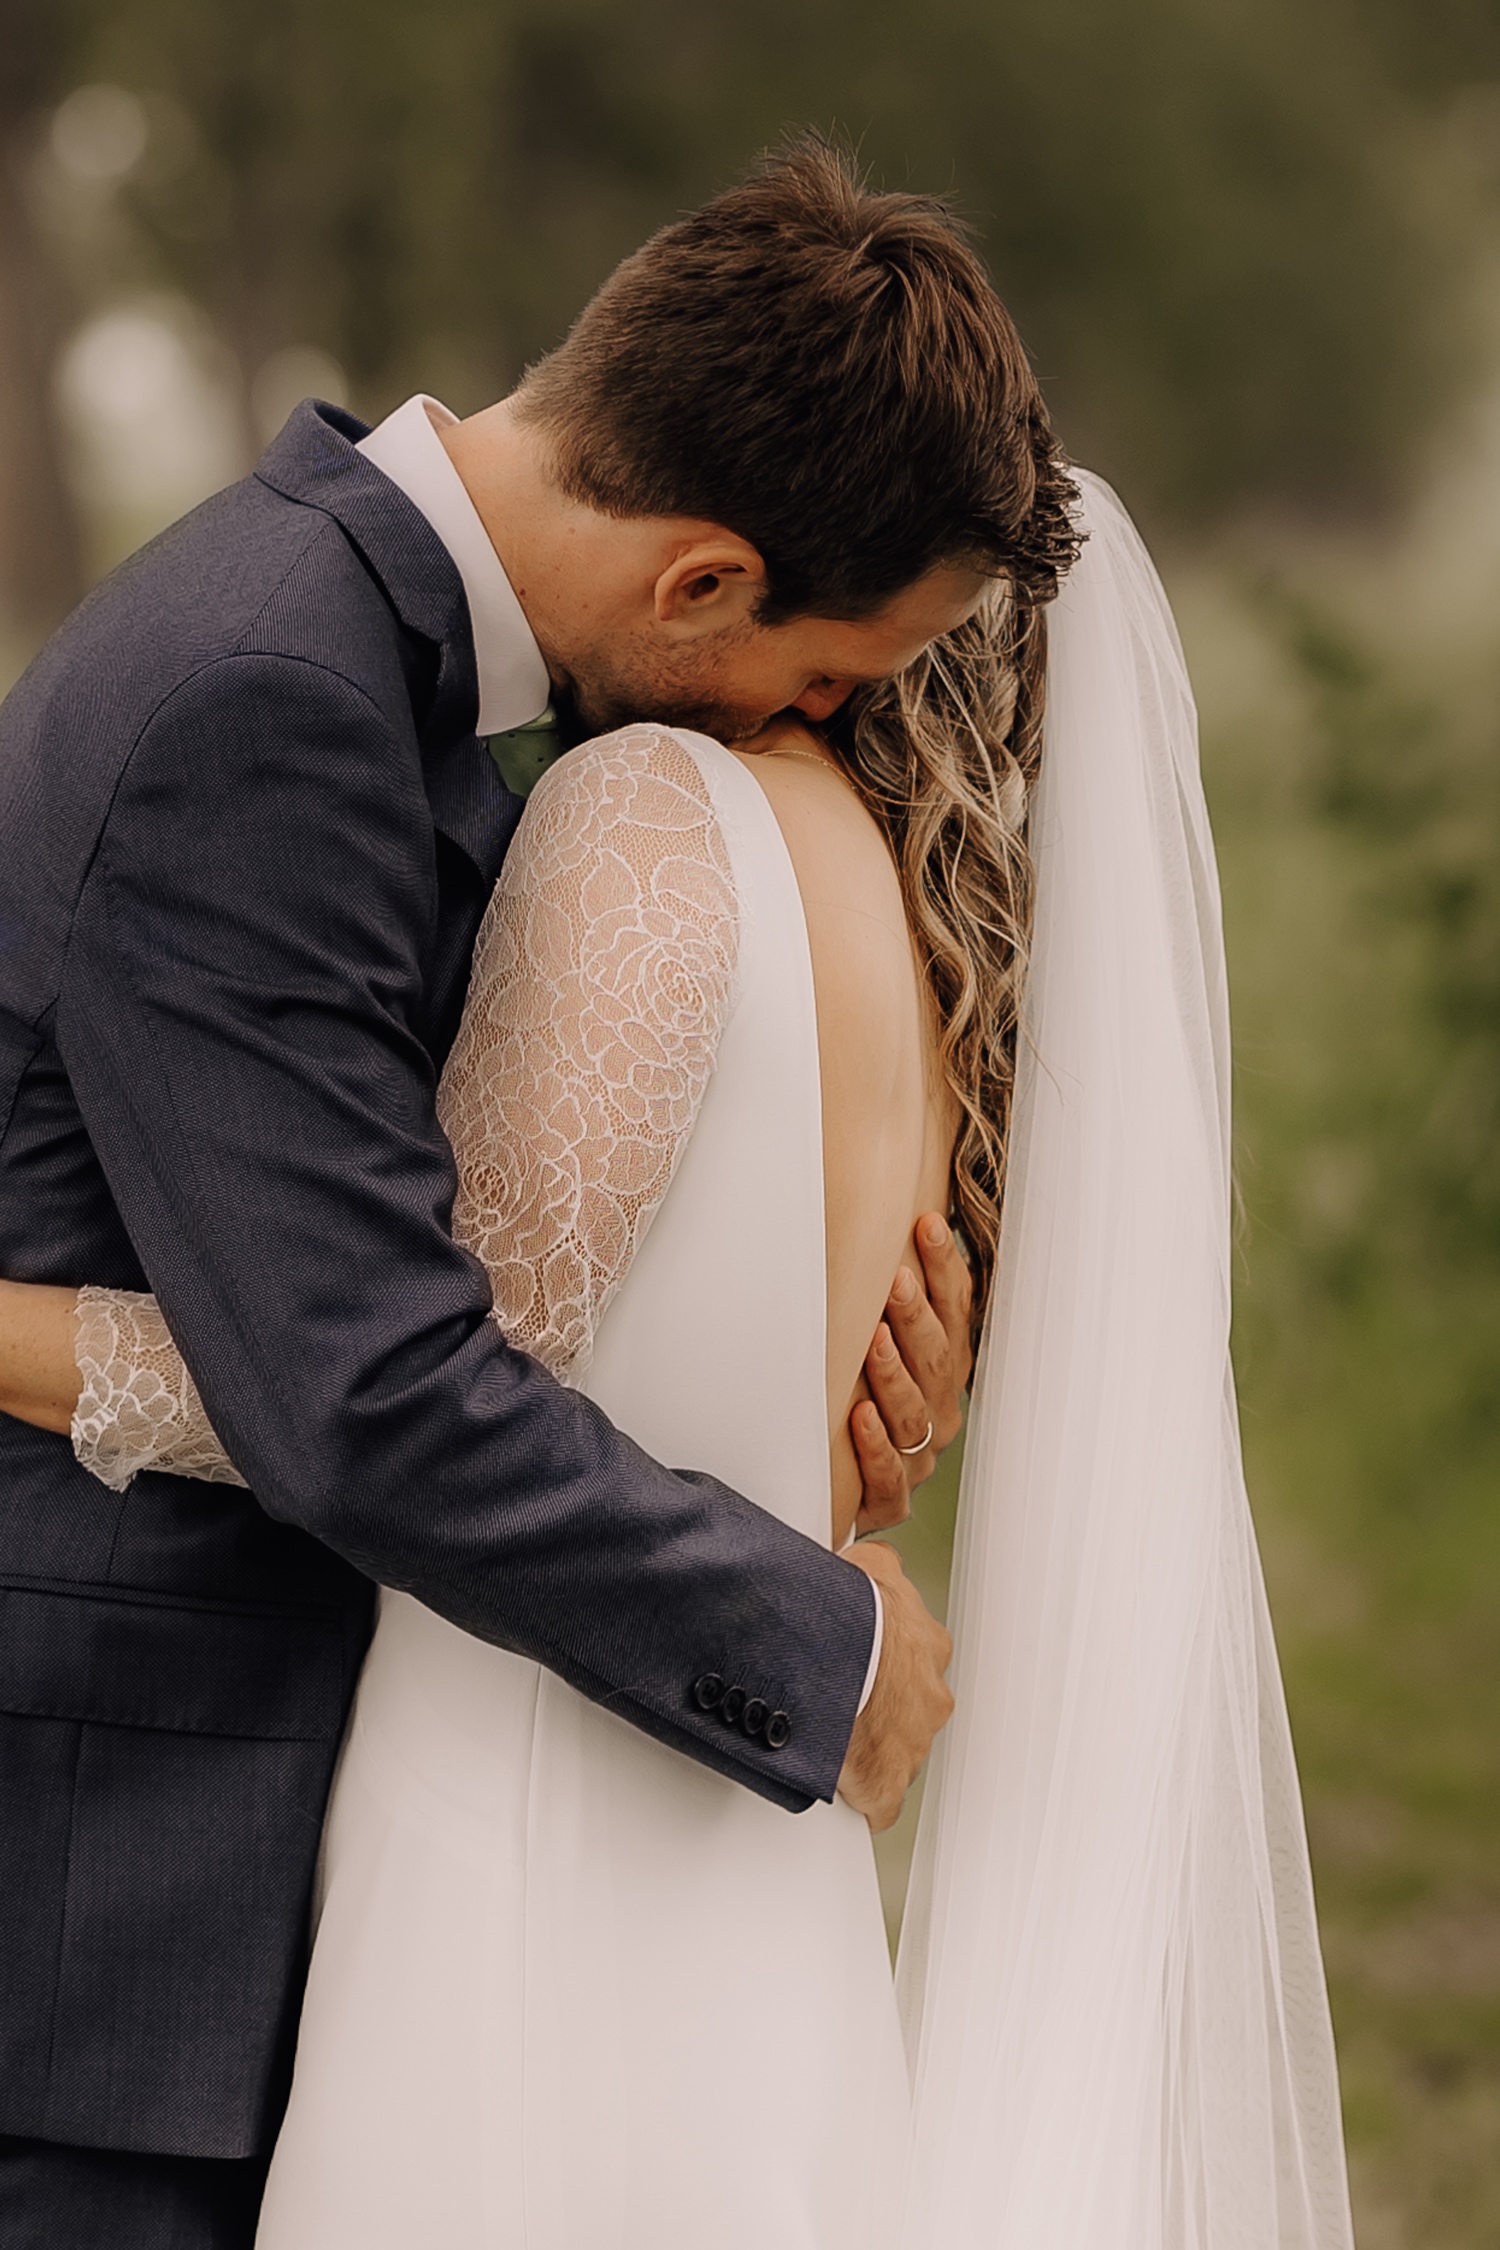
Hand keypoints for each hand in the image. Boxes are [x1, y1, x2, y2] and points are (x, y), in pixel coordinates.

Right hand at [836, 1541, 953, 1830]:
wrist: (835, 1656)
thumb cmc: (848, 1609)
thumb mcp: (868, 1567)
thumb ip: (876, 1565)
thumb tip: (867, 1554)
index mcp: (927, 1644)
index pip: (913, 1654)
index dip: (886, 1657)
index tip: (865, 1661)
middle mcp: (929, 1694)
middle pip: (909, 1706)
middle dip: (882, 1706)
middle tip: (841, 1700)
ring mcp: (912, 1742)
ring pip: (896, 1750)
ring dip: (869, 1747)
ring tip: (830, 1740)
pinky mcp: (887, 1783)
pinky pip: (879, 1800)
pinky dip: (861, 1799)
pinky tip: (838, 1790)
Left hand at [851, 1214, 972, 1535]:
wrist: (852, 1492)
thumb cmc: (868, 1402)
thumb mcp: (887, 1345)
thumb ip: (894, 1295)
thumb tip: (895, 1217)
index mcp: (946, 1368)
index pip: (954, 1313)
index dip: (944, 1269)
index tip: (926, 1224)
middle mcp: (938, 1410)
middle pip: (935, 1360)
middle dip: (917, 1317)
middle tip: (895, 1279)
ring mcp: (918, 1457)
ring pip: (912, 1414)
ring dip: (894, 1375)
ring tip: (874, 1340)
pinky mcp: (890, 1498)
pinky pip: (887, 1477)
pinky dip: (874, 1446)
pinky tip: (859, 1416)